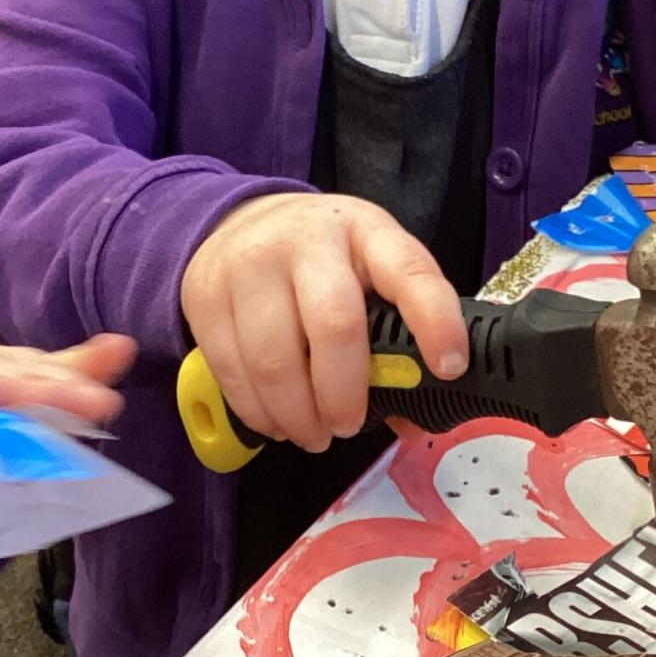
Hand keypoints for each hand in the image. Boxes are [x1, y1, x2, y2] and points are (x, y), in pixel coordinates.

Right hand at [181, 194, 467, 453]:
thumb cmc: (323, 258)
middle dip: (345, 394)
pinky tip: (277, 422)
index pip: (410, 271)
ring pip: (275, 359)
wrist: (240, 221)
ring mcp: (250, 264)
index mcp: (366, 231)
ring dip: (298, 415)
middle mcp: (308, 240)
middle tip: (347, 427)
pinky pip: (232, 370)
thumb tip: (416, 420)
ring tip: (313, 435)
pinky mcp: (206, 294)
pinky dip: (258, 412)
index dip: (435, 321)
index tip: (450, 369)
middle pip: (334, 326)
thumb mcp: (368, 271)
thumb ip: (395, 335)